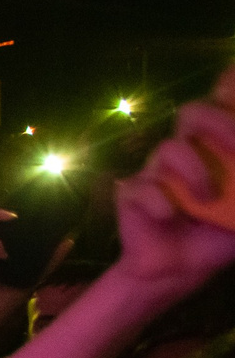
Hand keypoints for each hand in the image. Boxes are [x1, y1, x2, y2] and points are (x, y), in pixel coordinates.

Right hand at [120, 85, 234, 288]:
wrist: (181, 270)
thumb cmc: (219, 234)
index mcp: (215, 144)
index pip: (219, 99)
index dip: (230, 87)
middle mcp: (186, 149)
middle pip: (193, 111)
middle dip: (220, 124)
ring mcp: (156, 170)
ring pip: (169, 148)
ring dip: (195, 172)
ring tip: (207, 200)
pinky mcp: (132, 193)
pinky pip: (143, 187)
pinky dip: (160, 202)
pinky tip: (171, 216)